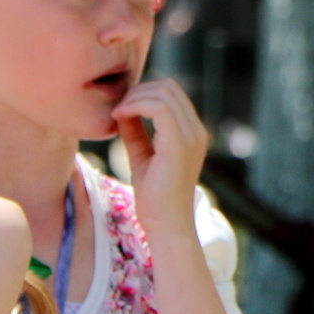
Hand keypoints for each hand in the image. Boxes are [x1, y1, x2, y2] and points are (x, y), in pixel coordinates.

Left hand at [110, 78, 210, 236]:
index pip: (171, 93)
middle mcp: (196, 131)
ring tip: (116, 113)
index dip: (143, 92)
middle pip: (169, 87)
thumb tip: (121, 107)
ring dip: (134, 97)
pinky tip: (119, 117)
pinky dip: (135, 106)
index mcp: (191, 133)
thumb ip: (135, 131)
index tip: (121, 107)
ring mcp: (191, 136)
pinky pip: (158, 108)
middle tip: (117, 108)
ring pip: (163, 93)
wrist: (166, 227)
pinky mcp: (180, 144)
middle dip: (139, 90)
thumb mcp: (142, 156)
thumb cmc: (154, 199)